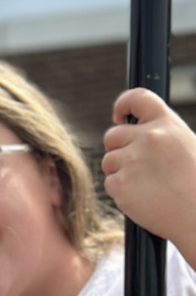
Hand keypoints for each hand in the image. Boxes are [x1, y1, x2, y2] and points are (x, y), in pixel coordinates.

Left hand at [102, 88, 195, 246]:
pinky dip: (120, 191)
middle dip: (118, 149)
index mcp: (166, 124)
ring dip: (119, 171)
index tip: (117, 116)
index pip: (137, 98)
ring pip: (109, 161)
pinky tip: (141, 197)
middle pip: (112, 136)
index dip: (122, 104)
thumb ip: (161, 136)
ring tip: (144, 184)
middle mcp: (148, 138)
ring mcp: (132, 161)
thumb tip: (134, 132)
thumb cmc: (194, 184)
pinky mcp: (120, 184)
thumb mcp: (185, 146)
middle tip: (134, 164)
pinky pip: (110, 183)